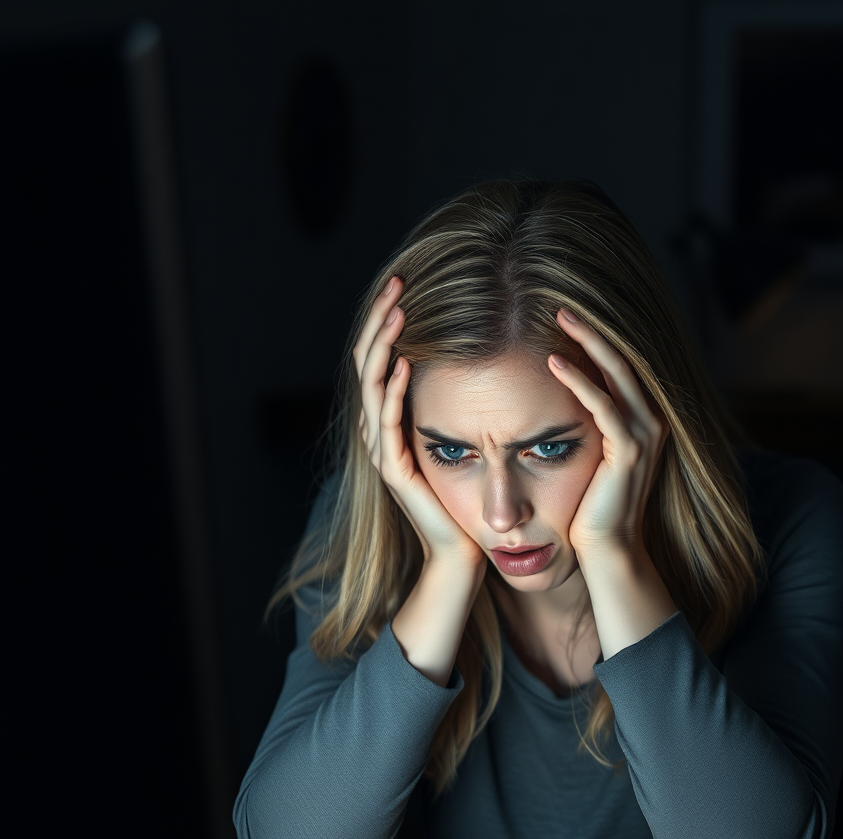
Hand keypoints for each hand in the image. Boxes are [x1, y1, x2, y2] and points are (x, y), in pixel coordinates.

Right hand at [354, 277, 485, 571]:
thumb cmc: (468, 499)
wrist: (462, 553)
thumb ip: (453, 404)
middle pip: (367, 363)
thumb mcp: (461, 439)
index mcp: (392, 420)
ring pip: (371, 387)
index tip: (406, 282)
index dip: (387, 319)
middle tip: (397, 281)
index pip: (381, 357)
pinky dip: (394, 392)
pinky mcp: (393, 473)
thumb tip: (474, 357)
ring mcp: (382, 452)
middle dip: (379, 320)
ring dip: (383, 346)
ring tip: (397, 311)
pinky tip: (406, 364)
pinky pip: (386, 425)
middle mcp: (379, 431)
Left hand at [547, 309, 668, 564]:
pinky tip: (554, 362)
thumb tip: (556, 395)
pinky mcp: (628, 452)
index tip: (564, 313)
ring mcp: (644, 435)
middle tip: (560, 301)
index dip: (596, 336)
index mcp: (641, 419)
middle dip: (593, 328)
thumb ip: (585, 424)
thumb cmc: (590, 506)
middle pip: (624, 358)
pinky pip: (604, 406)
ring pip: (618, 373)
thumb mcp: (589, 456)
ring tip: (559, 315)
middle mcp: (651, 421)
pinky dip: (579, 382)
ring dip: (588, 342)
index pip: (620, 365)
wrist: (608, 550)